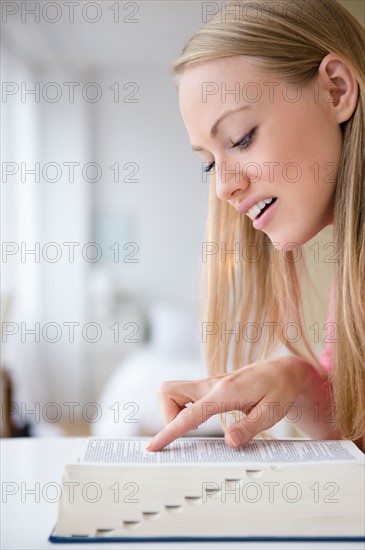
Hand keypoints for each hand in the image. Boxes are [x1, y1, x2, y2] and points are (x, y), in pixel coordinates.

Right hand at [146, 355, 314, 450]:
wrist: (284, 371)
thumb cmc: (280, 390)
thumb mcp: (272, 413)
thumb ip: (249, 428)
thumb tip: (229, 443)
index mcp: (224, 393)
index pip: (188, 414)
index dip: (168, 432)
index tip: (153, 447)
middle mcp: (211, 384)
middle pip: (167, 392)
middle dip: (167, 416)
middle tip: (187, 432)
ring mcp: (208, 383)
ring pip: (172, 391)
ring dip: (173, 411)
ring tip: (197, 426)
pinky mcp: (209, 386)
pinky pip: (183, 394)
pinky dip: (182, 408)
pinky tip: (202, 418)